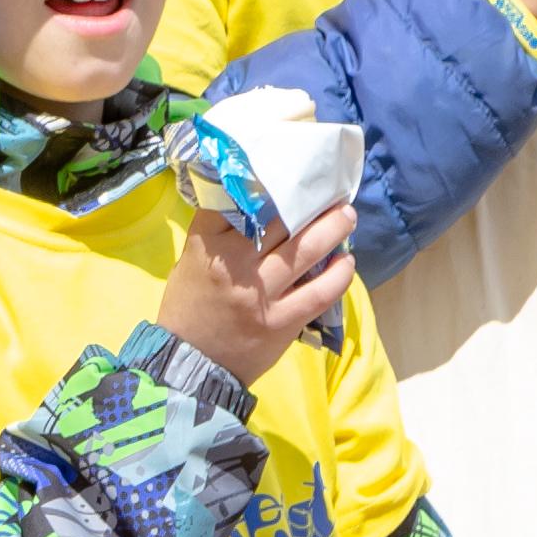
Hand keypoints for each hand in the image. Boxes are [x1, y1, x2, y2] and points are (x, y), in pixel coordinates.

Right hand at [155, 196, 358, 386]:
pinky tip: (346, 261)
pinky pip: (320, 293)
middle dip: (309, 201)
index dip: (265, 182)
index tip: (287, 173)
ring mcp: (261, 296)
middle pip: (280, 220)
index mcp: (207, 246)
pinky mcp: (282, 322)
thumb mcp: (190, 261)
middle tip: (329, 191)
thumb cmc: (190, 307)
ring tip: (346, 216)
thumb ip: (219, 233)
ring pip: (306, 251)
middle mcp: (235, 266)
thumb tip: (256, 203)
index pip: (237, 201)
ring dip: (333, 229)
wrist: (190, 363)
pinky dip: (339, 274)